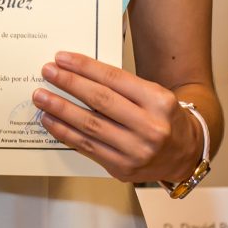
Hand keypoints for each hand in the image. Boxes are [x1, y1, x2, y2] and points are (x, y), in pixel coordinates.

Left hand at [33, 51, 201, 181]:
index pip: (114, 79)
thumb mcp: (153, 94)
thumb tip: (78, 75)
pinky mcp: (122, 168)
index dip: (85, 67)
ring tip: (42, 97)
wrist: (185, 153)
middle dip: (69, 84)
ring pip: (90, 126)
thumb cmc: (163, 118)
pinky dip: (65, 132)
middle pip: (100, 101)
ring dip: (61, 109)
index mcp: (159, 101)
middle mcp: (150, 127)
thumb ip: (121, 87)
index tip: (62, 58)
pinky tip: (51, 120)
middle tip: (47, 73)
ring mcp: (136, 151)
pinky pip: (87, 147)